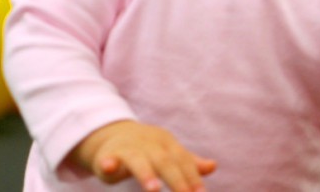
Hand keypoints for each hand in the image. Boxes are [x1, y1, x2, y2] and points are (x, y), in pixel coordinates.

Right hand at [70, 120, 216, 191]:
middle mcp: (148, 144)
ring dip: (146, 174)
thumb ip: (189, 163)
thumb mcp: (168, 153)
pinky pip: (107, 159)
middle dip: (176, 180)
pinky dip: (107, 163)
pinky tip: (107, 168)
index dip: (192, 177)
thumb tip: (212, 166)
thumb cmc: (148, 149)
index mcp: (166, 144)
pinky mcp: (107, 156)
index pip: (182, 160)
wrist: (113, 133)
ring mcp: (127, 148)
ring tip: (154, 189)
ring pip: (137, 160)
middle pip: (164, 161)